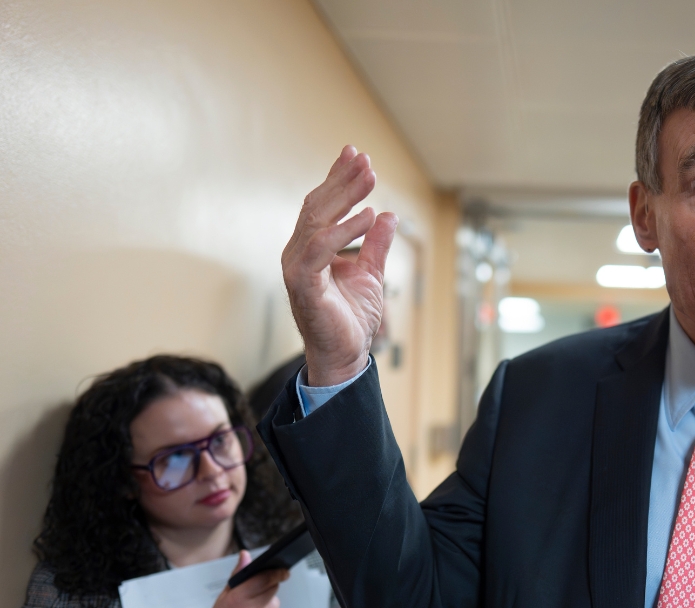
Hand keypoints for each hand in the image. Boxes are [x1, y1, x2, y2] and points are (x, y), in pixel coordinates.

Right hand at [185, 551, 286, 607]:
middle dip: (267, 588)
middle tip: (255, 596)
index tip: (282, 569)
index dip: (275, 571)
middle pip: (273, 588)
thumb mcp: (223, 598)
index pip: (265, 577)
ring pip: (275, 603)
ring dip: (267, 604)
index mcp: (238, 599)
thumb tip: (246, 556)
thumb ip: (238, 576)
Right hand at [282, 145, 398, 385]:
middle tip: (366, 160)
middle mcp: (298, 253)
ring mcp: (297, 268)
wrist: (345, 356)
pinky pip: (320, 249)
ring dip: (345, 196)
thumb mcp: (371, 275)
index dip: (338, 178)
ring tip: (370, 179)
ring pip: (317, 220)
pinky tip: (367, 215)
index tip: (356, 154)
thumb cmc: (352, 320)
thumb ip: (375, 246)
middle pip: (318, 206)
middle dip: (342, 180)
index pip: (322, 205)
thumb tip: (388, 216)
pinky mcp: (303, 285)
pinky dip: (344, 230)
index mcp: (310, 248)